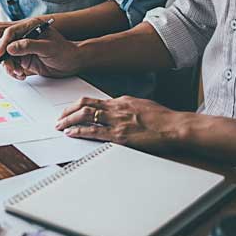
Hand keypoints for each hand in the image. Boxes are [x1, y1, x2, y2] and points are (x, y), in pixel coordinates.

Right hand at [0, 17, 81, 79]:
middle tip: (12, 68)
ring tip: (19, 73)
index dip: (3, 43)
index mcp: (31, 28)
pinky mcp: (25, 60)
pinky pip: (14, 66)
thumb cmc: (65, 51)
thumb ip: (28, 46)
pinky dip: (14, 72)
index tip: (0, 54)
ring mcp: (24, 50)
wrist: (72, 63)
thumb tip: (10, 47)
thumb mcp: (47, 47)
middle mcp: (25, 38)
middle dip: (6, 59)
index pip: (11, 33)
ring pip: (8, 58)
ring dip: (10, 67)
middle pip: (6, 46)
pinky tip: (21, 76)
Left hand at [55, 96, 186, 153]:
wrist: (175, 127)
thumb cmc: (164, 119)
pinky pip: (94, 131)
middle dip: (68, 111)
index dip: (78, 105)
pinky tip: (71, 133)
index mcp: (122, 101)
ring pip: (85, 115)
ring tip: (60, 125)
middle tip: (60, 117)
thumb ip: (127, 108)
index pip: (93, 100)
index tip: (70, 110)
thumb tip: (117, 111)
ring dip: (69, 120)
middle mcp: (116, 108)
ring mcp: (117, 121)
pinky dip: (79, 132)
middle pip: (84, 104)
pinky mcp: (119, 135)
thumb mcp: (142, 106)